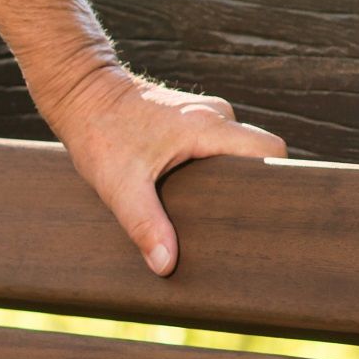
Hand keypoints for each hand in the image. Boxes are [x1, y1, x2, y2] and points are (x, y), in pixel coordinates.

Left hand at [45, 65, 285, 275]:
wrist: (80, 93)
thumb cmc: (99, 132)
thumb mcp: (119, 185)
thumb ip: (145, 225)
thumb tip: (167, 265)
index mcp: (209, 127)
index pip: (270, 150)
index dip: (277, 180)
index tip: (267, 211)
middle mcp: (214, 115)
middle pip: (257, 155)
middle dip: (252, 187)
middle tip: (237, 223)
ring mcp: (203, 113)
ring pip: (235, 150)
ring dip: (229, 178)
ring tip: (214, 211)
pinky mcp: (189, 119)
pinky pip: (217, 145)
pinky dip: (212, 167)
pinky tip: (196, 193)